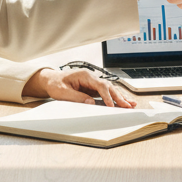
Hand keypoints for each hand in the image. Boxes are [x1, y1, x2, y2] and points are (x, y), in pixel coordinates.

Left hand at [21, 68, 136, 107]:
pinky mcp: (93, 88)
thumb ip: (77, 97)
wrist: (51, 80)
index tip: (112, 105)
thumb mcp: (62, 92)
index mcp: (85, 75)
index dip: (107, 96)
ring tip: (130, 104)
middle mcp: (91, 77)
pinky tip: (123, 102)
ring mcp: (93, 83)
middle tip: (128, 106)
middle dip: (119, 97)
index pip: (100, 85)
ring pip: (110, 89)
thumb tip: (91, 103)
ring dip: (120, 97)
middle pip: (109, 87)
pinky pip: (106, 93)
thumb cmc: (55, 84)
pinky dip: (115, 98)